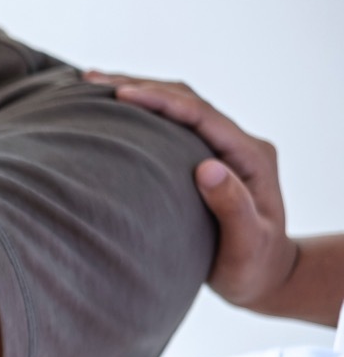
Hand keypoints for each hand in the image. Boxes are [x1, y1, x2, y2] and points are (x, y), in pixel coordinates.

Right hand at [84, 71, 298, 312]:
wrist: (263, 276)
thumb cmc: (253, 266)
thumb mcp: (248, 243)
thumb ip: (233, 206)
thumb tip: (206, 168)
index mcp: (250, 156)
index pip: (200, 115)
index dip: (160, 100)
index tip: (121, 93)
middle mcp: (236, 144)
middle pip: (186, 100)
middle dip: (140, 86)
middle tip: (92, 80)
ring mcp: (221, 149)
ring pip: (177, 108)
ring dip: (139, 93)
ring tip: (92, 85)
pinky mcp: (204, 158)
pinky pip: (171, 126)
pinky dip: (142, 114)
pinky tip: (112, 113)